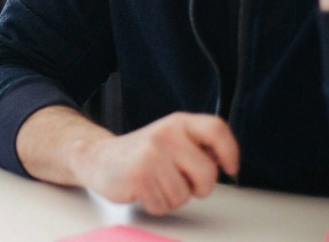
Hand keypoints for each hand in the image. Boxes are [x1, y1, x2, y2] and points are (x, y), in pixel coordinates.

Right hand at [69, 112, 238, 214]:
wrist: (98, 158)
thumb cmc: (141, 154)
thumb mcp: (171, 139)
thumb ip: (197, 146)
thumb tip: (222, 161)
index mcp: (178, 123)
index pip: (216, 129)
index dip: (230, 151)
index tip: (229, 168)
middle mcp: (166, 134)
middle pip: (207, 173)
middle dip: (199, 188)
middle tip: (182, 183)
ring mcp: (151, 154)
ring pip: (184, 195)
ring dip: (172, 198)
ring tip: (156, 184)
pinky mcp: (139, 176)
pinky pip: (164, 205)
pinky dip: (156, 205)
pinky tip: (144, 190)